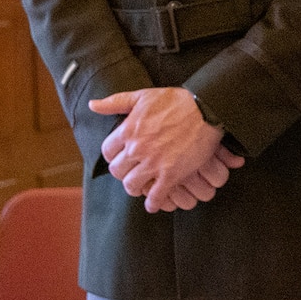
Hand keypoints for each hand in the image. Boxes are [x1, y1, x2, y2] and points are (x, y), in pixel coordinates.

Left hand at [90, 88, 240, 211]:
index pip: (107, 152)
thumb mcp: (144, 96)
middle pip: (117, 171)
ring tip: (142, 187)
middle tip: (132, 172)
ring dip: (135, 188)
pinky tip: (154, 203)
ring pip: (132, 186)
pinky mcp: (171, 175)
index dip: (113, 156)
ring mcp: (153, 164)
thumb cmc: (178, 100)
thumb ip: (116, 101)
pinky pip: (155, 196)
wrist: (207, 109)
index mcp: (128, 131)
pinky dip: (153, 203)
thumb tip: (93, 105)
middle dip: (123, 172)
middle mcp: (136, 149)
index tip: (121, 157)